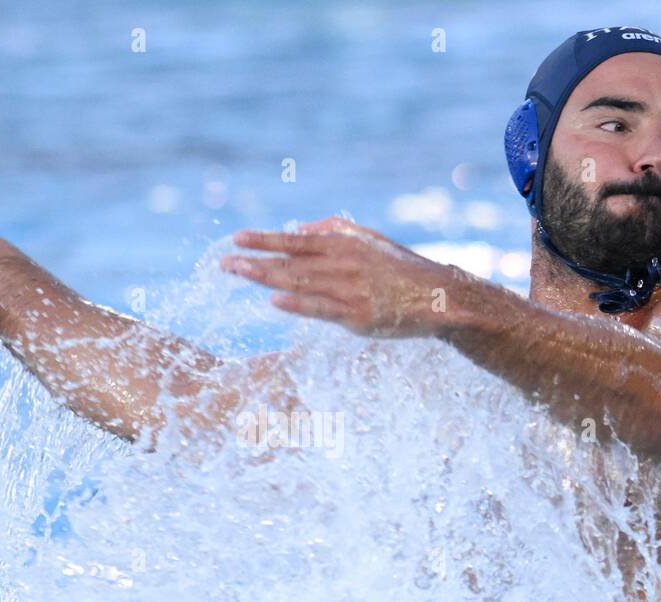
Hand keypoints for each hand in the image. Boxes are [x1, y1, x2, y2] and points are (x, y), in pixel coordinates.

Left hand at [220, 216, 459, 337]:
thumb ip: (332, 229)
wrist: (438, 295)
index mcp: (343, 243)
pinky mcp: (357, 315)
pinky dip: (297, 305)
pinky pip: (321, 309)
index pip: (294, 240)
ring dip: (265, 278)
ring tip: (237, 274)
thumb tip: (297, 227)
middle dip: (254, 261)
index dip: (264, 239)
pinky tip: (273, 302)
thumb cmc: (398, 267)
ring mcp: (349, 289)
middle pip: (289, 262)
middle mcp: (342, 263)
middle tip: (223, 263)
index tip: (235, 238)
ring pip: (298, 283)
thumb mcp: (368, 238)